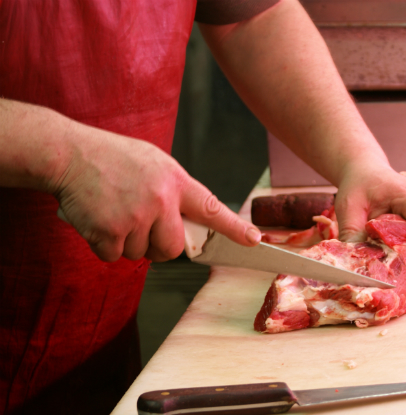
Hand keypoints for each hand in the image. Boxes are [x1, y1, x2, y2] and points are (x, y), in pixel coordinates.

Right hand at [52, 123, 260, 261]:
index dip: (234, 228)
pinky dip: (104, 245)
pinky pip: (114, 256)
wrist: (67, 153)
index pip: (211, 209)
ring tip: (113, 212)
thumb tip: (184, 219)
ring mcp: (135, 217)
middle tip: (141, 227)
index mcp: (174, 180)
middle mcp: (160, 200)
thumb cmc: (111, 157)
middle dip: (159, 246)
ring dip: (127, 242)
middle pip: (172, 248)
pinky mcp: (109, 232)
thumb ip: (172, 189)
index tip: (254, 240)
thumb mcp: (153, 162)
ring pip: (141, 254)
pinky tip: (97, 220)